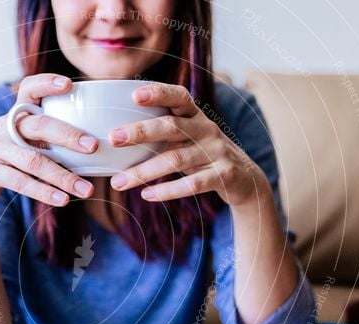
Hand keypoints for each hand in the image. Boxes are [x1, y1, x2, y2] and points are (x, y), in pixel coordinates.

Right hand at [0, 74, 98, 209]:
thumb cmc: (13, 156)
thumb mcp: (26, 139)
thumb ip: (51, 135)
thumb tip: (99, 143)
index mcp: (18, 114)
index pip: (29, 89)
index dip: (47, 83)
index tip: (69, 84)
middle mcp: (6, 127)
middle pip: (39, 126)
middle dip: (68, 135)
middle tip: (93, 146)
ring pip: (34, 161)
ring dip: (63, 176)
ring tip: (87, 190)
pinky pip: (21, 182)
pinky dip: (44, 192)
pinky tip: (63, 200)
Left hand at [107, 82, 270, 206]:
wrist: (245, 178)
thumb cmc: (204, 154)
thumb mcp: (189, 137)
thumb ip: (164, 132)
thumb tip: (116, 135)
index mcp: (196, 116)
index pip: (179, 97)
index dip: (158, 93)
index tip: (134, 95)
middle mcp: (207, 130)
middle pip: (171, 127)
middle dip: (140, 132)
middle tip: (113, 139)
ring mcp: (217, 152)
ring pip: (176, 159)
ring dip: (144, 172)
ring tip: (117, 183)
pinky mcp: (223, 175)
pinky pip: (192, 185)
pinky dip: (168, 190)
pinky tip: (147, 195)